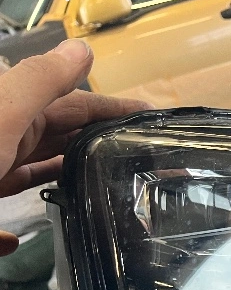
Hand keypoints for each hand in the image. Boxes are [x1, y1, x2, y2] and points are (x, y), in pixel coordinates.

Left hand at [0, 39, 151, 256]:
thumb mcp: (0, 114)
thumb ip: (40, 82)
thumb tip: (84, 50)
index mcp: (11, 113)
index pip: (75, 105)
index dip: (114, 109)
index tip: (156, 120)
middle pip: (57, 137)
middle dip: (99, 146)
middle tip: (147, 162)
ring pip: (31, 173)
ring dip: (64, 178)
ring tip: (104, 190)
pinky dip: (10, 230)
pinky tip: (20, 238)